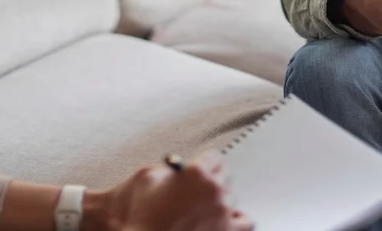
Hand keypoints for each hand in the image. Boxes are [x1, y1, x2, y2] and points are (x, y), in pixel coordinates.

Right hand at [101, 151, 251, 230]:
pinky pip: (244, 223)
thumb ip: (172, 170)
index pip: (215, 158)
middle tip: (197, 190)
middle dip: (211, 182)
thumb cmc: (137, 213)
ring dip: (220, 201)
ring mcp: (221, 215)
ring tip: (205, 207)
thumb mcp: (149, 177)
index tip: (201, 170)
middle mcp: (213, 192)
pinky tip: (224, 221)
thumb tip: (181, 171)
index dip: (204, 164)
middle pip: (224, 178)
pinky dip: (236, 221)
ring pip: (232, 200)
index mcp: (197, 173)